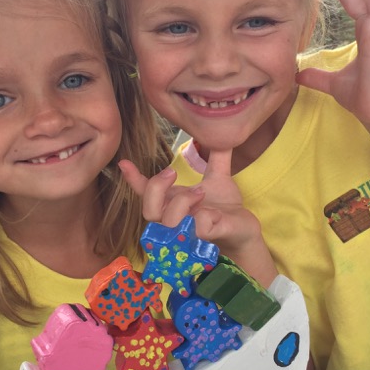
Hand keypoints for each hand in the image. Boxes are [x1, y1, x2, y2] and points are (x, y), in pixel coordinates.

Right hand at [120, 150, 276, 285]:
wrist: (245, 230)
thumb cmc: (225, 208)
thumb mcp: (219, 178)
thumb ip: (216, 157)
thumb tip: (219, 130)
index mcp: (174, 202)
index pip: (147, 192)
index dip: (133, 179)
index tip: (124, 162)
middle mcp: (176, 219)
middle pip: (148, 210)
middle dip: (156, 188)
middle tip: (173, 171)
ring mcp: (188, 232)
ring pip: (167, 221)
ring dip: (181, 203)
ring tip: (201, 192)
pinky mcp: (206, 239)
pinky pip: (197, 228)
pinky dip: (205, 217)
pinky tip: (215, 213)